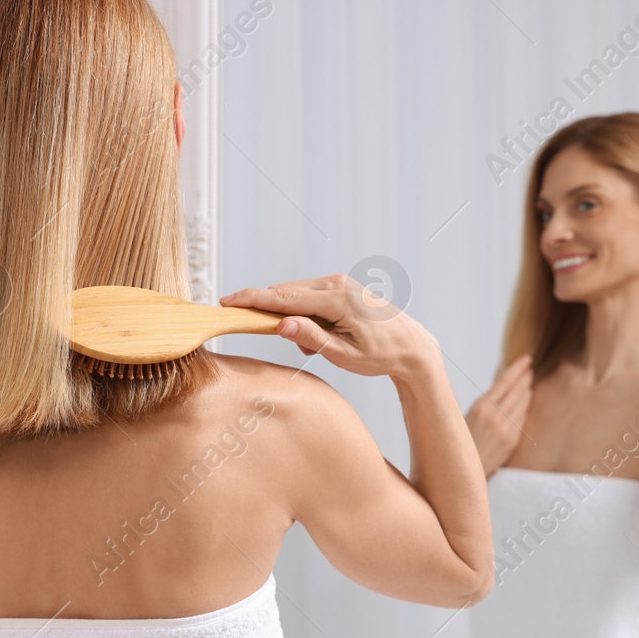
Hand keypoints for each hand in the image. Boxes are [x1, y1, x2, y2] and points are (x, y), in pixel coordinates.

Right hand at [220, 274, 440, 380]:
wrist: (410, 346)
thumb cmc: (381, 355)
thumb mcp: (345, 355)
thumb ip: (312, 338)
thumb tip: (281, 324)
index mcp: (338, 299)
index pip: (285, 298)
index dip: (253, 299)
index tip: (228, 301)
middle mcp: (336, 283)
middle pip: (285, 292)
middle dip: (264, 307)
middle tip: (246, 320)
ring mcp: (338, 282)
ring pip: (295, 294)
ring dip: (289, 316)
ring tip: (313, 343)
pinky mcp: (339, 286)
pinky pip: (308, 296)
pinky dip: (302, 314)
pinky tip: (319, 335)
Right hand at [464, 354, 532, 475]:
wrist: (461, 472)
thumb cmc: (458, 443)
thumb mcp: (465, 417)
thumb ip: (483, 403)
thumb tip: (498, 387)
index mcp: (480, 408)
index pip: (504, 382)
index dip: (517, 369)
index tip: (526, 359)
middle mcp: (495, 417)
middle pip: (516, 391)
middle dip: (524, 377)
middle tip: (529, 368)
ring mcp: (506, 430)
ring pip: (522, 404)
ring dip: (526, 390)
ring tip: (528, 381)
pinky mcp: (512, 441)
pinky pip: (521, 418)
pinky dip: (524, 407)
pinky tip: (525, 401)